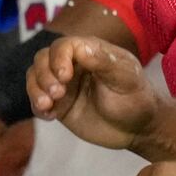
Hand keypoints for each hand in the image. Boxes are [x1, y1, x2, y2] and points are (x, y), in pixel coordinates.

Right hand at [29, 33, 157, 150]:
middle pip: (43, 59)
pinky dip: (37, 106)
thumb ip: (103, 61)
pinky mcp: (58, 105)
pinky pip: (37, 101)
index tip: (64, 76)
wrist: (139, 129)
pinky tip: (49, 116)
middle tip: (57, 93)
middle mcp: (72, 65)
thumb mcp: (125, 77)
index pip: (63, 46)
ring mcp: (63, 86)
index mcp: (89, 52)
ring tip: (47, 105)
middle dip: (44, 75)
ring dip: (36, 90)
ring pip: (35, 78)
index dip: (58, 58)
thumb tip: (79, 47)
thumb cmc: (136, 97)